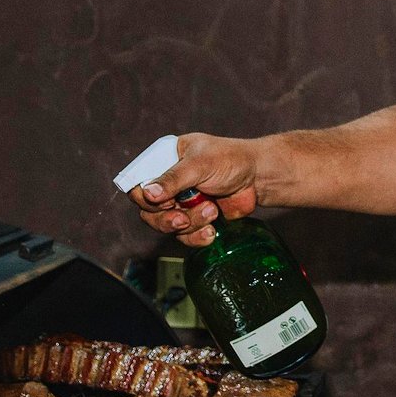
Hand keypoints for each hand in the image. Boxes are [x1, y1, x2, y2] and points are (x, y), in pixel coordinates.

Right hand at [127, 133, 262, 246]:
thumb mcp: (200, 164)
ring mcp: (180, 203)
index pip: (138, 184)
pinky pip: (185, 236)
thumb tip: (148, 193)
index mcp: (164, 161)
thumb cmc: (231, 160)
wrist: (258, 178)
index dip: (146, 197)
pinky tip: (211, 229)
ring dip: (189, 223)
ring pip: (167, 225)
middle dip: (168, 218)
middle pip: (148, 211)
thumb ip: (173, 179)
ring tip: (211, 210)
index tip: (165, 200)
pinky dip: (197, 236)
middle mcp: (168, 184)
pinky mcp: (194, 219)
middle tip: (183, 217)